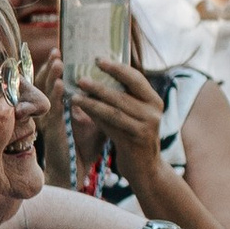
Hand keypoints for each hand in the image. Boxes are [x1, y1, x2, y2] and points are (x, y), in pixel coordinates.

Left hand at [69, 55, 169, 193]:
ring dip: (92, 100)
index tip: (98, 60)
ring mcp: (147, 126)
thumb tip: (95, 76)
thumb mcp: (133, 116)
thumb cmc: (133, 138)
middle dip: (99, 85)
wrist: (145, 168)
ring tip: (75, 94)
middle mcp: (154, 111)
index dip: (117, 68)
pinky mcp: (136, 139)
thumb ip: (121, 99)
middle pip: (123, 93)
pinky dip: (95, 115)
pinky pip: (111, 124)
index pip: (136, 78)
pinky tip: (81, 110)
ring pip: (114, 109)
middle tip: (80, 77)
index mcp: (154, 100)